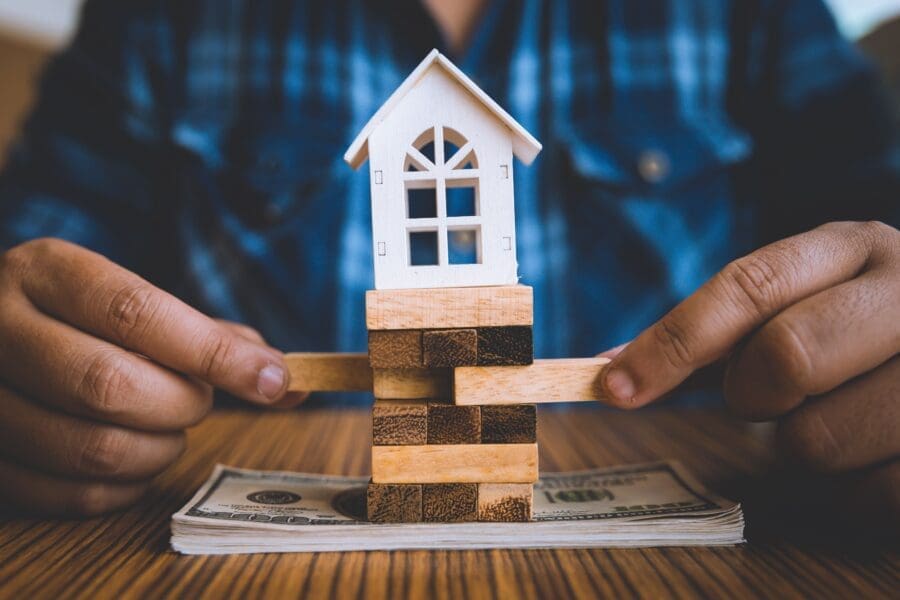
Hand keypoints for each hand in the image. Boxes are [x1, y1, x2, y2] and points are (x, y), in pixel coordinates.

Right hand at [0, 238, 294, 515]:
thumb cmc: (82, 322)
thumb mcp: (134, 306)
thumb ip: (210, 337)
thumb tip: (290, 382)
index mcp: (47, 272)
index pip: (136, 312)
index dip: (213, 353)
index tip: (273, 380)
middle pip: (112, 385)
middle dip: (182, 404)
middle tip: (197, 399)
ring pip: (93, 449)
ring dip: (158, 450)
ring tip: (164, 427)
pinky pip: (70, 494)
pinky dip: (125, 488)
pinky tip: (135, 459)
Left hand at [599, 221, 899, 530]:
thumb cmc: (855, 333)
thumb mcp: (800, 302)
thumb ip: (713, 334)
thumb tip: (614, 373)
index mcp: (855, 249)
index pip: (751, 285)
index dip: (673, 341)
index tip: (616, 386)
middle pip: (787, 356)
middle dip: (753, 393)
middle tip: (770, 396)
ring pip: (818, 439)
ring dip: (803, 446)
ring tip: (839, 417)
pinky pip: (869, 493)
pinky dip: (848, 490)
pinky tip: (870, 455)